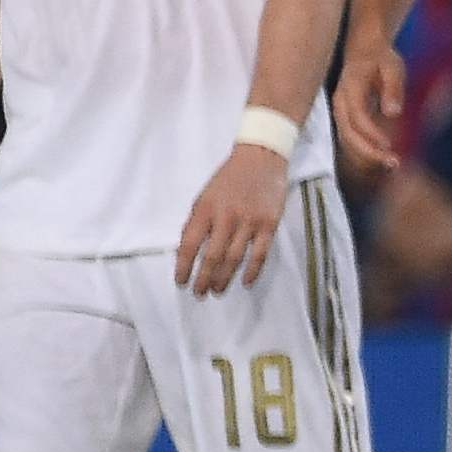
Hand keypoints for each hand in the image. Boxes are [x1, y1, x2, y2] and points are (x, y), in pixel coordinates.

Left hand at [176, 141, 289, 295]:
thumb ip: (197, 223)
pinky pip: (260, 253)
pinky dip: (252, 270)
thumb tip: (189, 252)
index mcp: (205, 209)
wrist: (261, 158)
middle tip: (200, 293)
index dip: (184, 267)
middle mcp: (226, 217)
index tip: (181, 282)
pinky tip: (245, 282)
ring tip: (217, 290)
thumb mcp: (204, 196)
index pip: (190, 245)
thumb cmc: (229, 179)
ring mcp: (249, 221)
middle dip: (203, 279)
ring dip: (224, 278)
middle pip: (212, 257)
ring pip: (235, 258)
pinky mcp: (269, 223)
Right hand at [333, 36, 405, 178]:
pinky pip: (352, 138)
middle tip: (393, 163)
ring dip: (367, 155)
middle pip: (349, 133)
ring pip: (348, 139)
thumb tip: (392, 113)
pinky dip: (366, 150)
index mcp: (351, 89)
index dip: (372, 133)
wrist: (365, 50)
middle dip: (369, 151)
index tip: (389, 145)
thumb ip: (393, 89)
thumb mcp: (393, 68)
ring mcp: (341, 111)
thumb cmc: (381, 59)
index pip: (358, 116)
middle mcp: (341, 103)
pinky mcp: (346, 118)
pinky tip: (383, 158)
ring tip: (391, 164)